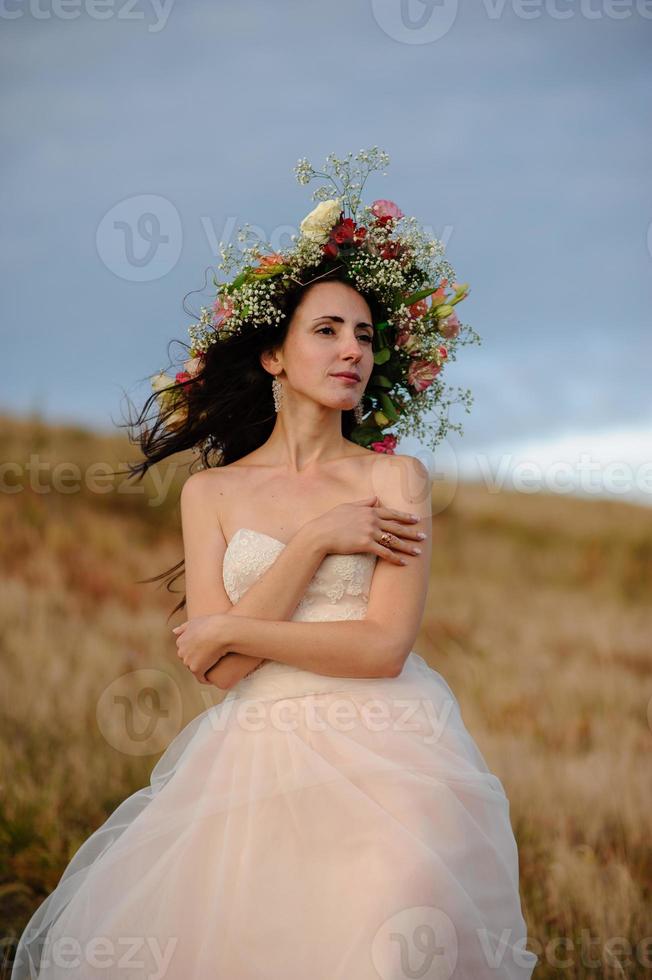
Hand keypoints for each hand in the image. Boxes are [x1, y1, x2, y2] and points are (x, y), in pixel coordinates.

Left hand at [172, 613, 233, 683]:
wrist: (221, 632)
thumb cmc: (212, 624)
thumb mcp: (196, 621)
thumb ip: (184, 627)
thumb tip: (174, 632)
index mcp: (180, 641)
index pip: (187, 651)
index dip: (197, 651)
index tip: (206, 652)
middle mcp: (181, 651)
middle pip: (189, 660)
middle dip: (198, 661)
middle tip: (212, 658)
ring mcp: (188, 661)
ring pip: (195, 668)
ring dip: (203, 669)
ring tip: (214, 666)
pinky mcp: (196, 669)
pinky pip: (201, 678)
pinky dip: (207, 679)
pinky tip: (213, 678)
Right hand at [306, 495, 423, 564]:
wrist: (320, 533)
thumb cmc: (331, 520)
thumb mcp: (348, 506)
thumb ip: (364, 502)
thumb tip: (375, 498)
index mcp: (369, 510)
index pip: (392, 513)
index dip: (405, 517)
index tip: (416, 519)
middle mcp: (372, 520)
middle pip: (396, 527)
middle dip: (412, 532)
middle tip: (423, 536)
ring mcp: (369, 532)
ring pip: (393, 540)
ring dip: (407, 547)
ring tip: (418, 552)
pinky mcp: (365, 544)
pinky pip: (384, 553)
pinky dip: (395, 558)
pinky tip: (403, 563)